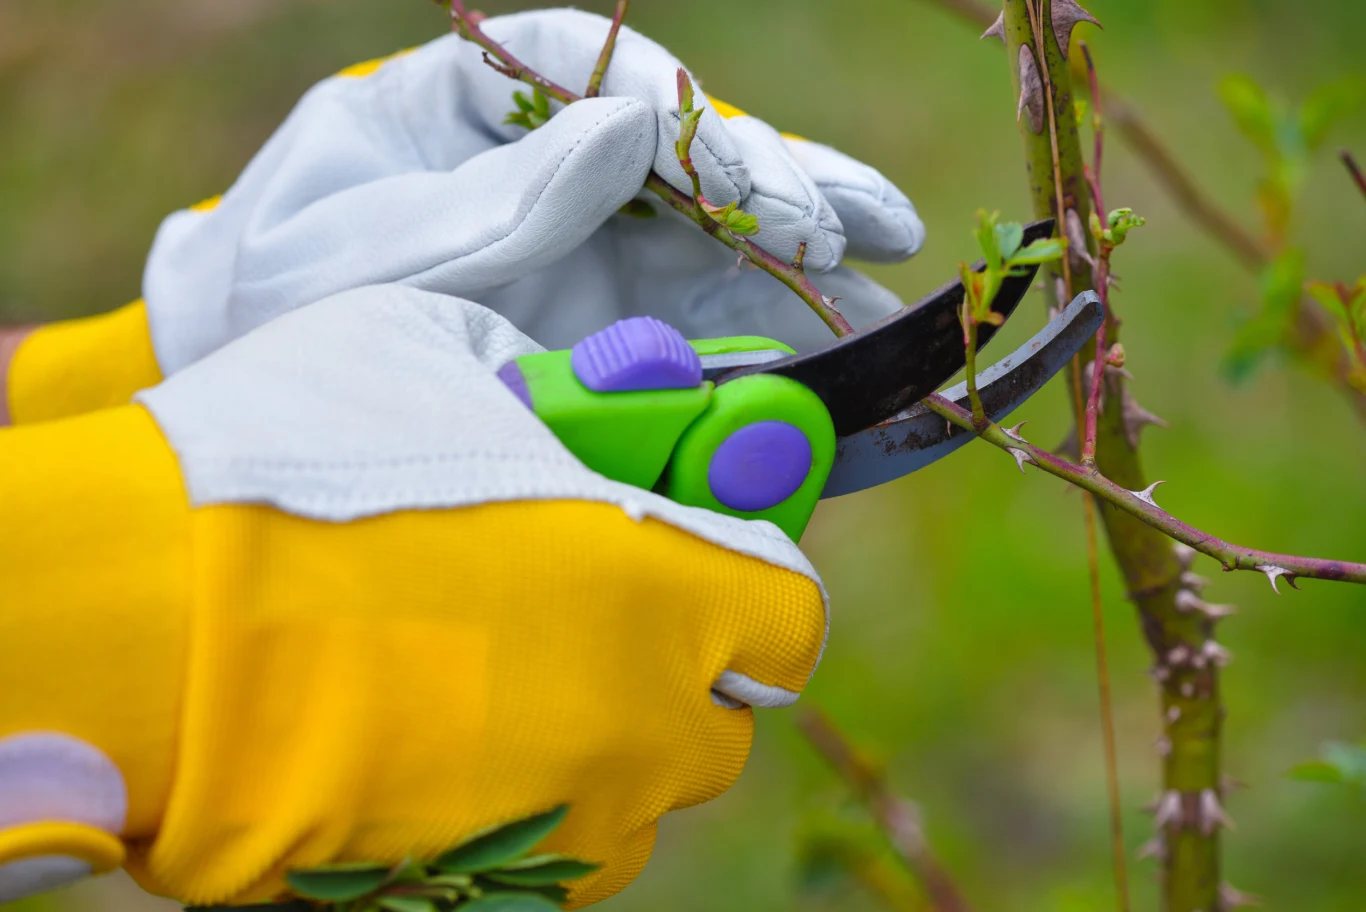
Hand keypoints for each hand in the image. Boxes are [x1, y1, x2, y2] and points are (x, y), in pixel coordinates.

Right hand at [0, 285, 827, 906]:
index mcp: (659, 591)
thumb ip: (550, 387)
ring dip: (605, 730)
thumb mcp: (439, 357)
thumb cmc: (293, 469)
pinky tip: (442, 732)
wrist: (139, 630)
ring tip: (492, 664)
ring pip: (640, 790)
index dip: (751, 574)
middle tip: (585, 599)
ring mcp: (563, 824)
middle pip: (723, 714)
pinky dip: (534, 794)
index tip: (697, 545)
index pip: (791, 616)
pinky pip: (556, 844)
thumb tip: (585, 400)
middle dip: (679, 658)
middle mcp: (639, 727)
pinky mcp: (480, 891)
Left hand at [143, 8, 923, 373]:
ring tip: (893, 304)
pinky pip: (702, 328)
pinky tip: (846, 365)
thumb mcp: (352, 255)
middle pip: (683, 153)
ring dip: (807, 273)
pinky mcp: (607, 325)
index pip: (589, 66)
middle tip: (865, 230)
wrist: (255, 398)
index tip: (741, 173)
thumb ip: (486, 203)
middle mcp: (546, 165)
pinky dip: (771, 350)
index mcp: (465, 104)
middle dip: (780, 189)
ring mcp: (585, 246)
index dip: (682, 112)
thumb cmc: (275, 307)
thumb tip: (629, 127)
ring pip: (716, 243)